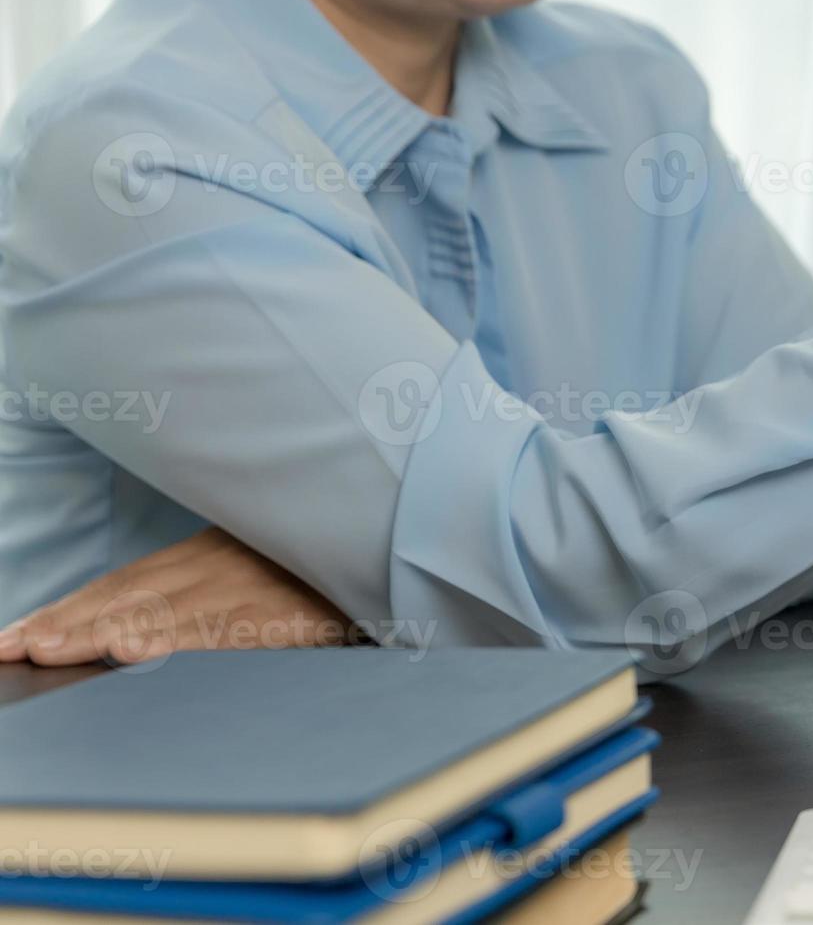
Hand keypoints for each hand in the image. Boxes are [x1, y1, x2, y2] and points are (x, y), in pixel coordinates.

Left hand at [0, 528, 351, 666]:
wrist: (393, 543)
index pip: (127, 583)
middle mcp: (224, 565)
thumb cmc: (326, 568)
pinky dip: (177, 639)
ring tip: (49, 650)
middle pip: (130, 597)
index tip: (21, 635)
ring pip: (163, 611)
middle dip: (66, 625)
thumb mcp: (265, 562)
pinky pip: (222, 630)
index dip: (72, 608)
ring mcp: (253, 587)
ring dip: (99, 632)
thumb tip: (145, 627)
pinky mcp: (286, 612)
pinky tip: (137, 651)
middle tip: (12, 648)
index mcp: (214, 553)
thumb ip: (217, 589)